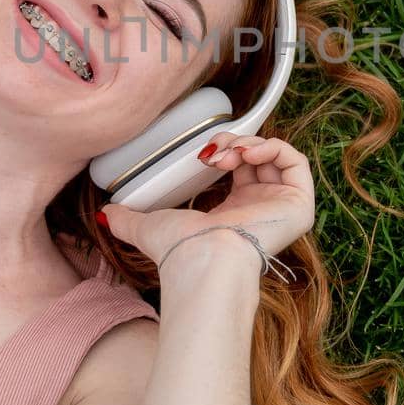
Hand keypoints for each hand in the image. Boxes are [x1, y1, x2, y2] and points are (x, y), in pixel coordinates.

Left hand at [98, 132, 315, 276]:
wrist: (206, 260)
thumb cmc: (181, 251)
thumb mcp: (148, 225)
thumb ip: (128, 218)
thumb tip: (104, 213)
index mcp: (235, 213)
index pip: (240, 170)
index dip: (224, 151)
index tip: (202, 153)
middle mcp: (262, 210)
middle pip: (259, 159)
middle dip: (235, 144)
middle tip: (213, 152)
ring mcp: (282, 207)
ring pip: (277, 157)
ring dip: (250, 143)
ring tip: (228, 153)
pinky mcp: (299, 205)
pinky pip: (296, 162)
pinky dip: (271, 148)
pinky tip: (247, 153)